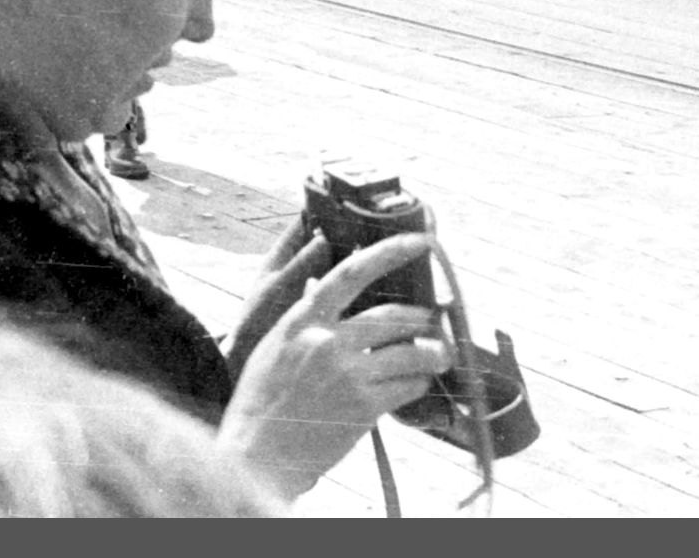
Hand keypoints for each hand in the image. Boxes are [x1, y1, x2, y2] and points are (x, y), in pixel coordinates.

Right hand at [218, 233, 450, 498]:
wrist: (257, 456)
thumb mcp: (275, 347)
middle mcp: (326, 342)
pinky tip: (417, 385)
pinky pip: (406, 386)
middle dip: (422, 318)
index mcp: (302, 321)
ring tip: (440, 355)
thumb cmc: (263, 403)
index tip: (418, 242)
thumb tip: (334, 293)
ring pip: (409, 351)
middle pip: (392, 316)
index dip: (389, 252)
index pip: (351, 273)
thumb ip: (306, 321)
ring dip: (433, 352)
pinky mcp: (362, 408)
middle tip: (434, 321)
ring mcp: (346, 374)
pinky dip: (418, 383)